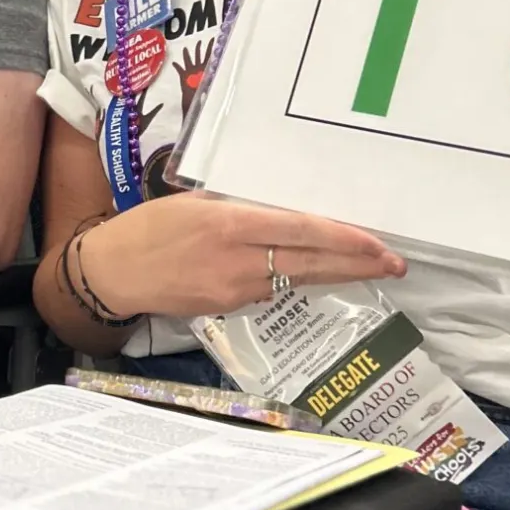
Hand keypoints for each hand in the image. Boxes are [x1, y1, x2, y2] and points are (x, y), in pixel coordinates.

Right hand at [76, 191, 405, 320]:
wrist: (112, 272)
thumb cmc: (148, 227)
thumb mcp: (194, 202)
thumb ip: (239, 206)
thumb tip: (280, 209)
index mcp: (230, 224)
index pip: (302, 232)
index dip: (344, 240)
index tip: (377, 244)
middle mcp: (239, 261)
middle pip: (311, 265)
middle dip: (358, 265)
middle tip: (396, 264)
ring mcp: (235, 290)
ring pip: (296, 280)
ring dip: (334, 273)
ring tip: (370, 267)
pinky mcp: (227, 308)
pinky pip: (270, 290)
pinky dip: (295, 280)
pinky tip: (315, 274)